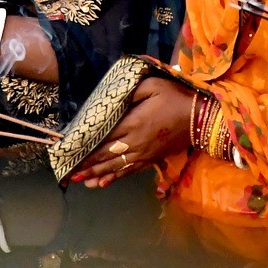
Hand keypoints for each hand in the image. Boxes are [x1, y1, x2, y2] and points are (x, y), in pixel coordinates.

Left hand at [69, 76, 194, 186]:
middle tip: (67, 172)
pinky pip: (129, 171)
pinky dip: (115, 177)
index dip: (86, 146)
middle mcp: (135, 142)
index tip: (70, 151)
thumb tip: (112, 96)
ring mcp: (143, 153)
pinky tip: (103, 183)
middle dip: (86, 164)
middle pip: (106, 155)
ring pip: (115, 166)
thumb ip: (131, 90)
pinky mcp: (151, 158)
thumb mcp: (153, 84)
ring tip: (80, 181)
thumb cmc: (176, 97)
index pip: (103, 137)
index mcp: (133, 122)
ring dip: (96, 174)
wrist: (201, 117)